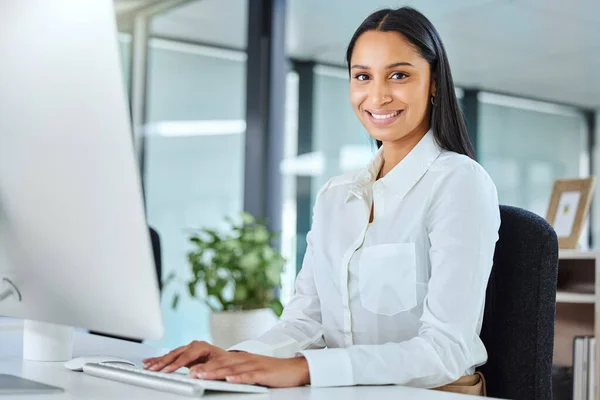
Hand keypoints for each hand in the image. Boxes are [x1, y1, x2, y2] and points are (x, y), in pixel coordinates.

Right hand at [142, 340, 226, 372]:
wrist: (226, 359)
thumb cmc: (224, 361)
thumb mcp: (219, 364)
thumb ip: (206, 368)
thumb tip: (194, 373)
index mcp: (201, 346)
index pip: (186, 356)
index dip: (176, 364)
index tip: (167, 370)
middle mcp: (193, 346)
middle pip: (175, 354)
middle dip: (163, 362)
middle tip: (152, 369)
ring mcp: (187, 349)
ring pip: (170, 355)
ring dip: (158, 361)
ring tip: (147, 366)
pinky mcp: (183, 354)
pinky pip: (169, 356)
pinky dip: (158, 359)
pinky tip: (149, 361)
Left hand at [189, 352, 309, 387]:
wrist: (294, 368)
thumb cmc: (272, 370)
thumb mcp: (251, 369)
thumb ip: (236, 371)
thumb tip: (220, 376)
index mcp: (242, 359)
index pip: (220, 362)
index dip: (205, 366)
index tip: (191, 370)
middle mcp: (246, 360)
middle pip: (223, 364)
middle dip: (206, 369)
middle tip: (191, 373)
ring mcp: (255, 365)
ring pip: (232, 369)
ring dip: (217, 372)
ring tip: (203, 376)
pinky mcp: (264, 373)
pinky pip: (250, 376)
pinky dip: (239, 377)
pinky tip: (230, 379)